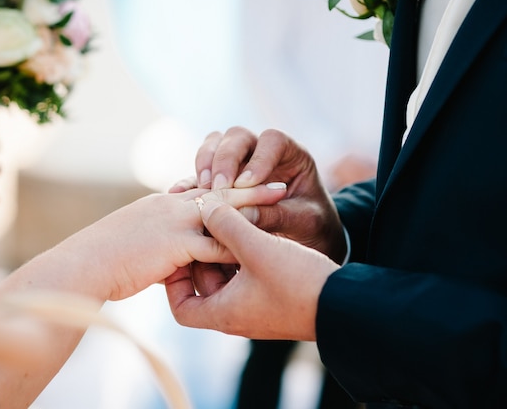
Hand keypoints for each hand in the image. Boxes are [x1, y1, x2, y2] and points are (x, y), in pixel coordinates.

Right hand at [55, 183, 288, 301]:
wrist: (83, 265)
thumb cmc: (103, 259)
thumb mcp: (133, 243)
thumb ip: (158, 246)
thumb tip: (169, 260)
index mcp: (162, 204)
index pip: (202, 190)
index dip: (229, 187)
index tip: (250, 182)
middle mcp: (170, 205)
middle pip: (220, 191)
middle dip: (252, 186)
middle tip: (281, 183)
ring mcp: (173, 221)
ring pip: (223, 210)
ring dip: (254, 207)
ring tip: (281, 202)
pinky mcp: (175, 243)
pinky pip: (215, 244)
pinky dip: (239, 244)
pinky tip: (261, 244)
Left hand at [164, 197, 339, 340]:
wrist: (347, 305)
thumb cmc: (298, 282)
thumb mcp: (257, 247)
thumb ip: (226, 223)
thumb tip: (204, 206)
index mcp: (224, 313)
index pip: (181, 307)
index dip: (174, 280)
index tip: (181, 252)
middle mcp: (236, 315)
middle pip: (203, 287)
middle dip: (201, 256)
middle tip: (204, 227)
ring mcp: (256, 308)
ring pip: (226, 278)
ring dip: (224, 252)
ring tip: (228, 223)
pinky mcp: (274, 299)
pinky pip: (247, 277)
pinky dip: (243, 256)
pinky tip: (251, 231)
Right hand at [170, 127, 346, 262]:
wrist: (304, 246)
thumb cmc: (312, 230)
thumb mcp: (303, 224)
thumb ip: (275, 216)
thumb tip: (242, 214)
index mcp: (291, 155)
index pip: (272, 141)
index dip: (259, 158)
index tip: (247, 183)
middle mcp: (262, 153)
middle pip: (238, 137)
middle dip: (225, 159)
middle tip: (219, 186)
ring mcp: (238, 164)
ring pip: (215, 145)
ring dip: (205, 163)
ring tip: (204, 190)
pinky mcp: (220, 181)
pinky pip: (200, 173)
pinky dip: (190, 182)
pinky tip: (181, 195)